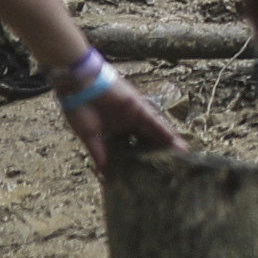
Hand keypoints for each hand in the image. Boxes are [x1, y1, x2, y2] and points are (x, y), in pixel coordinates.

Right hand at [62, 75, 184, 169]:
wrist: (76, 83)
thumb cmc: (78, 107)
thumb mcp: (87, 134)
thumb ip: (97, 150)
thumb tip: (103, 169)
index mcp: (116, 131)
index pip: (134, 148)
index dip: (143, 159)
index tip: (152, 173)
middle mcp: (129, 123)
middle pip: (149, 140)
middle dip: (161, 152)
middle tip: (176, 166)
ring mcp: (134, 115)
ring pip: (155, 131)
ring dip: (168, 142)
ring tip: (182, 156)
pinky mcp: (137, 106)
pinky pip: (153, 120)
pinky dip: (163, 130)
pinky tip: (174, 141)